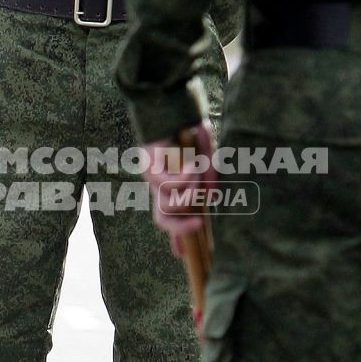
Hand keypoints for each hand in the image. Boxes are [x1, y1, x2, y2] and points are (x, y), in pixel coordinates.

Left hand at [142, 121, 215, 248]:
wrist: (173, 106)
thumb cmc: (189, 129)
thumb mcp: (207, 158)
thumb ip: (209, 180)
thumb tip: (210, 201)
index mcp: (173, 185)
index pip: (172, 216)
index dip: (177, 237)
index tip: (182, 255)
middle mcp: (160, 185)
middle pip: (163, 219)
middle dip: (179, 229)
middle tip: (197, 226)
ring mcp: (153, 178)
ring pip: (170, 204)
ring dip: (190, 193)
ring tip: (197, 170)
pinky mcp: (150, 169)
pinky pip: (171, 186)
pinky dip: (186, 177)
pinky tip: (191, 163)